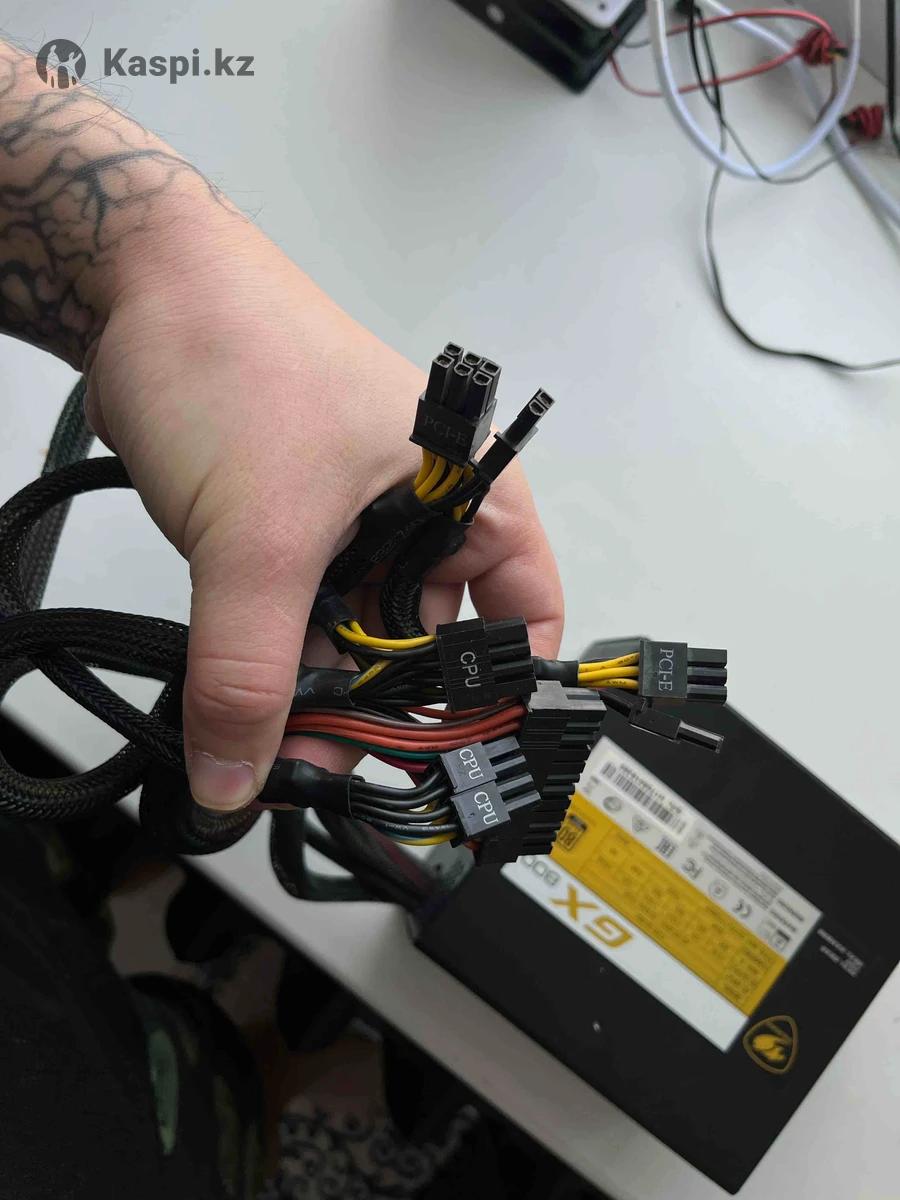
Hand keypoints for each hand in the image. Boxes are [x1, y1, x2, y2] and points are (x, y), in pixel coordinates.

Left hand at [84, 215, 563, 810]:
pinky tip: (252, 699)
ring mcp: (357, 519)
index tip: (458, 758)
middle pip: (431, 640)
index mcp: (469, 488)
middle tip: (337, 764)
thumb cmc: (235, 353)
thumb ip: (249, 670)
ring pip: (360, 631)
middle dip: (386, 706)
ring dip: (325, 686)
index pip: (524, 613)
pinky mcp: (295, 526)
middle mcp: (423, 508)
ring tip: (279, 744)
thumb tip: (238, 771)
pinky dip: (282, 656)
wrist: (136, 285)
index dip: (500, 693)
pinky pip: (304, 612)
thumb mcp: (258, 534)